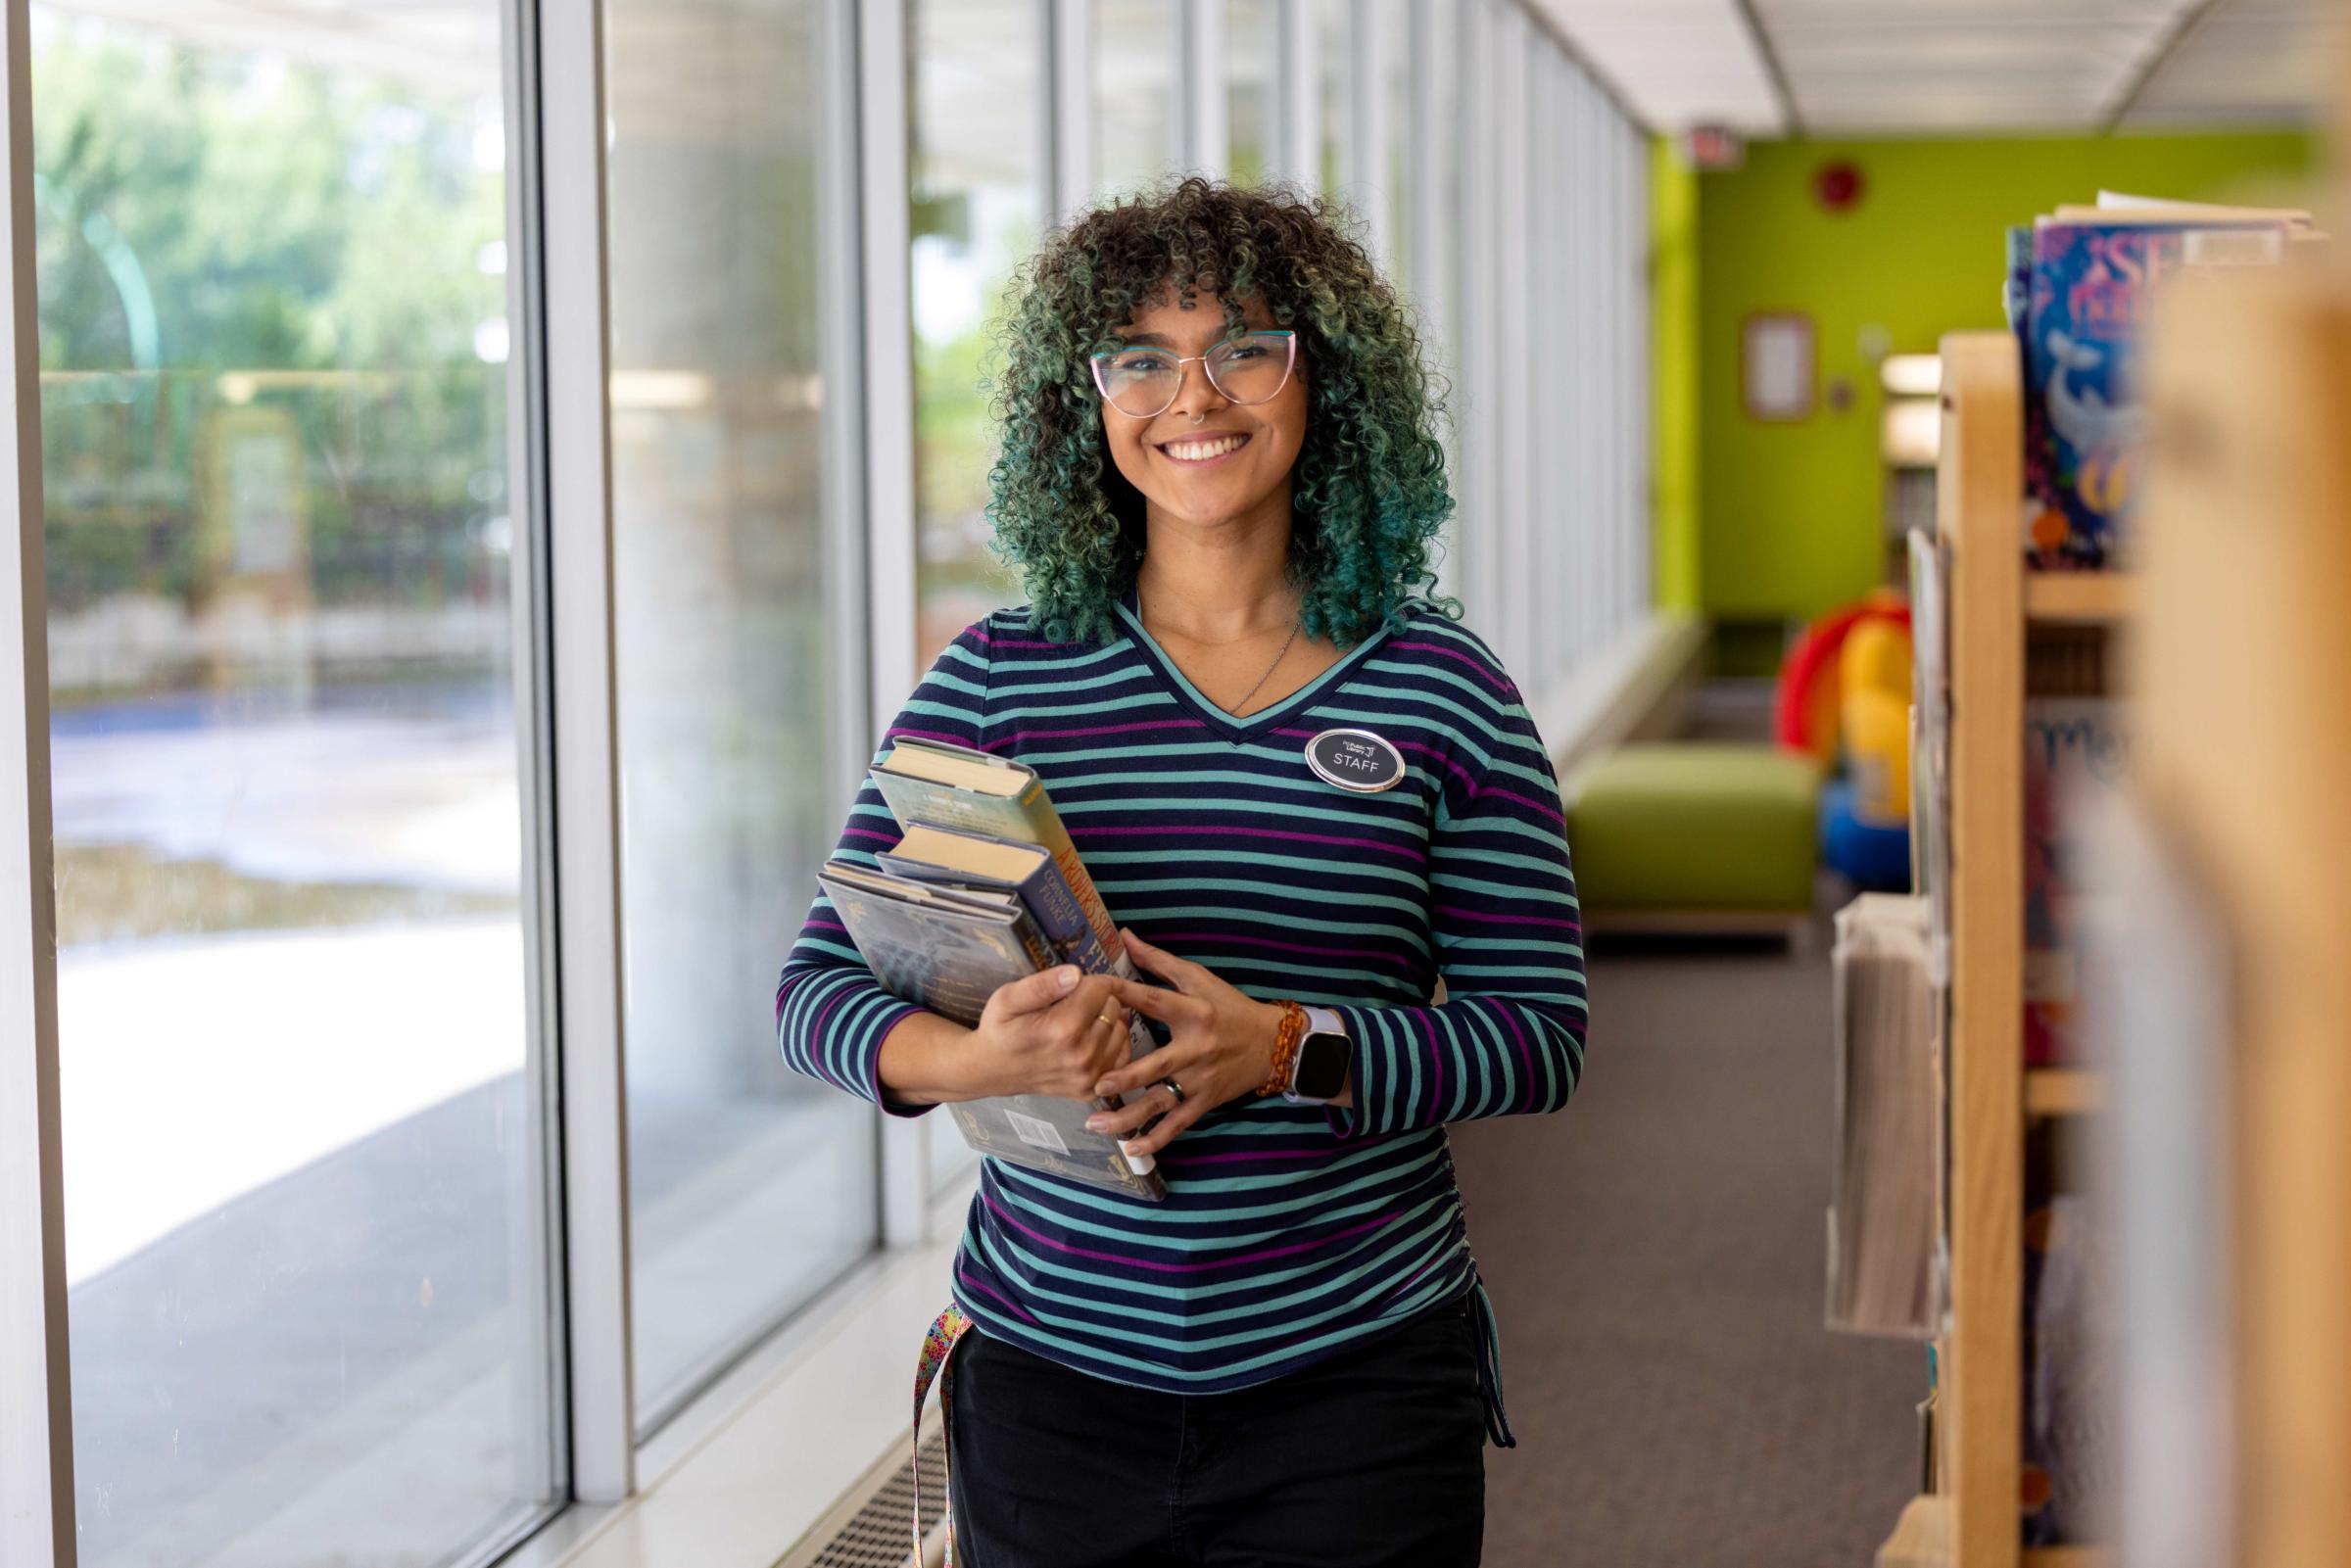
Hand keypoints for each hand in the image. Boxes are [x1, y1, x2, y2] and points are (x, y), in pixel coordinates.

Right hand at [966, 965, 1135, 1101]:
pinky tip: (1090, 1038)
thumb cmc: (999, 1030)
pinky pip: (1121, 1055)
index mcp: (1063, 1030)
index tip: (1069, 987)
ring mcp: (1089, 1076)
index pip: (1100, 988)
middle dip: (1096, 999)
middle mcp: (1082, 1056)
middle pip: (1113, 1007)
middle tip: (1071, 1004)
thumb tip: (1075, 974)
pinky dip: (1111, 1042)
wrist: (991, 1071)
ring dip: (1106, 1020)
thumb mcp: (1008, 998)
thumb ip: (1042, 984)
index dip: (1086, 981)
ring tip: (1079, 1021)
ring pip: (1122, 1029)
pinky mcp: (1092, 1089)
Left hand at [1085, 928, 1285, 1158]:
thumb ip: (1158, 960)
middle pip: (1157, 1064)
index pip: (1153, 1001)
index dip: (1123, 997)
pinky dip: (1155, 1139)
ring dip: (1128, 1116)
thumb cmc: (1228, 1006)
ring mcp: (1200, 1079)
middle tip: (1095, 1083)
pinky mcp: (1205, 1101)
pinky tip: (1130, 1147)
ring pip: (1161, 1102)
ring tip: (1096, 1124)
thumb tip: (1124, 935)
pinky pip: (1177, 1124)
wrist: (1272, 1043)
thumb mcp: (1198, 977)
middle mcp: (1196, 1048)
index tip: (1091, 995)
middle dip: (1126, 1076)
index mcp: (1193, 1011)